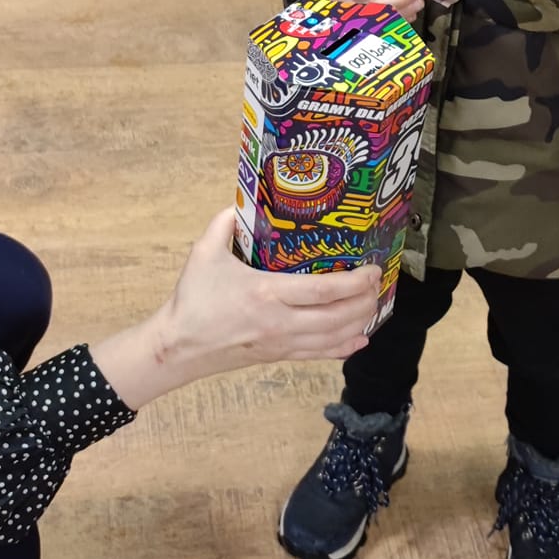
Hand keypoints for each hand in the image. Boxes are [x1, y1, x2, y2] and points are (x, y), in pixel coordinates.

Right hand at [90, 210, 379, 407]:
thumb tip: (238, 202)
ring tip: (374, 306)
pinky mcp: (279, 356)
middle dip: (365, 301)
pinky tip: (359, 340)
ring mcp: (282, 343)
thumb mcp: (203, 254)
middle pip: (338, 316)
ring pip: (333, 338)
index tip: (372, 270)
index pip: (324, 290)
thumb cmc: (193, 300)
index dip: (355, 282)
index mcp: (268, 293)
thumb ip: (222, 224)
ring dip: (359, 322)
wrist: (179, 347)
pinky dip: (343, 348)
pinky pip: (319, 355)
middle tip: (379, 284)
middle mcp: (281, 321)